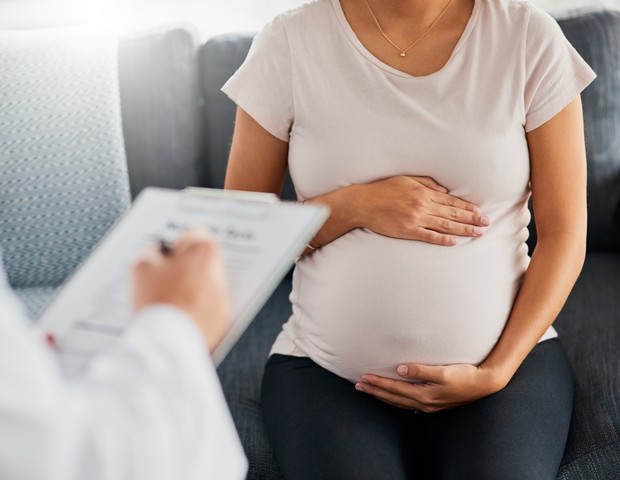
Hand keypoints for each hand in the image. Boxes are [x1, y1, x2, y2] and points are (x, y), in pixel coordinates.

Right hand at [132, 229, 230, 352]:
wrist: (168, 342)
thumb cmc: (156, 301)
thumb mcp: (141, 266)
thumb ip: (151, 252)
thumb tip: (156, 254)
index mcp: (203, 251)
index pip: (195, 235)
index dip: (177, 244)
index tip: (166, 256)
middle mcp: (219, 272)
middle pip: (203, 261)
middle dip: (186, 267)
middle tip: (165, 279)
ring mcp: (222, 297)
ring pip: (207, 285)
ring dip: (192, 289)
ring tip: (169, 301)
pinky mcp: (222, 320)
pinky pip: (209, 308)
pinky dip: (197, 310)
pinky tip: (177, 316)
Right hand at [354, 176, 489, 245]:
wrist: (363, 203)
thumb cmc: (383, 190)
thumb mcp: (406, 180)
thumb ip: (427, 183)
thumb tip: (445, 191)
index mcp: (423, 193)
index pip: (451, 201)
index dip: (467, 207)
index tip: (480, 212)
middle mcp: (422, 206)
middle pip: (452, 214)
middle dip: (471, 219)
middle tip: (486, 224)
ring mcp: (415, 219)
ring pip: (445, 226)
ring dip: (463, 230)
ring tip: (477, 233)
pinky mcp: (407, 231)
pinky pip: (428, 236)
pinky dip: (442, 240)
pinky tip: (454, 242)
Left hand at [355, 363, 504, 412]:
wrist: (485, 384)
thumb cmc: (465, 375)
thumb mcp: (443, 371)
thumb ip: (421, 370)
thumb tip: (400, 369)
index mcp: (424, 395)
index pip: (394, 389)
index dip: (378, 383)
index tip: (364, 377)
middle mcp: (424, 403)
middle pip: (393, 398)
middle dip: (375, 391)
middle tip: (359, 385)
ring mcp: (429, 405)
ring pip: (399, 402)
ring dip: (382, 395)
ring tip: (369, 389)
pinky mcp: (433, 403)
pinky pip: (407, 403)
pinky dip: (395, 398)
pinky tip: (391, 395)